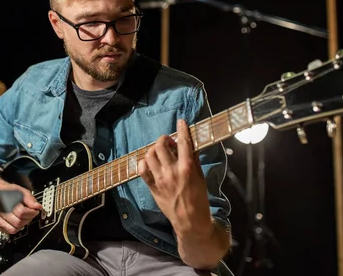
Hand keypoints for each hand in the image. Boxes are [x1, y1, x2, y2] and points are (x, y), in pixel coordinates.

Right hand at [0, 180, 42, 234]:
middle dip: (28, 219)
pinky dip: (15, 228)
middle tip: (31, 214)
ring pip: (13, 229)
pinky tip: (17, 220)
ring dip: (22, 225)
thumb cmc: (8, 191)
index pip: (21, 213)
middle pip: (18, 222)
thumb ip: (30, 198)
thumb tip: (37, 206)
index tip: (35, 210)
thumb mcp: (21, 191)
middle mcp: (0, 211)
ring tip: (24, 218)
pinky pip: (8, 231)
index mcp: (6, 202)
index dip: (31, 213)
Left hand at [138, 118, 213, 237]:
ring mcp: (160, 179)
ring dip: (154, 149)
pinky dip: (144, 163)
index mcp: (187, 168)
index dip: (181, 129)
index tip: (180, 122)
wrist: (190, 220)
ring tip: (160, 152)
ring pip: (149, 155)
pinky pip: (142, 170)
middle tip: (169, 142)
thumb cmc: (199, 198)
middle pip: (161, 146)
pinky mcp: (152, 187)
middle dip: (164, 139)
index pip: (183, 142)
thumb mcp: (200, 177)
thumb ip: (193, 160)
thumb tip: (188, 145)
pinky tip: (150, 163)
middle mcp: (172, 171)